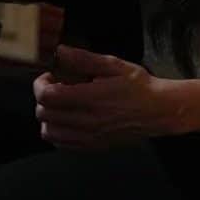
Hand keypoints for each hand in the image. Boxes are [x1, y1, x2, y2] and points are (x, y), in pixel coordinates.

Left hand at [33, 45, 183, 149]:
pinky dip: (57, 131)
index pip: (48, 97)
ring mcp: (89, 138)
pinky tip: (68, 118)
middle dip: (43, 97)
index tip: (50, 75)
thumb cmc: (138, 86)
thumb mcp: (113, 65)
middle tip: (56, 85)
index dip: (41, 84)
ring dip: (48, 115)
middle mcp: (87, 122)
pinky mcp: (92, 147)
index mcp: (91, 98)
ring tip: (61, 103)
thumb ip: (84, 59)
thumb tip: (60, 52)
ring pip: (49, 132)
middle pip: (44, 114)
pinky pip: (61, 144)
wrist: (158, 112)